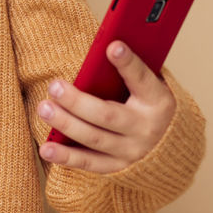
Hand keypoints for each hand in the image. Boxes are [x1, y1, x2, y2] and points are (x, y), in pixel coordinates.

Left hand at [36, 41, 175, 173]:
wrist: (168, 145)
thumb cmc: (148, 103)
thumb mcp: (147, 85)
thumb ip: (128, 70)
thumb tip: (104, 47)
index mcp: (157, 100)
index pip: (142, 79)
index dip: (128, 63)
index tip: (113, 46)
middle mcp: (146, 128)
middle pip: (107, 115)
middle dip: (77, 101)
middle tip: (54, 86)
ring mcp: (132, 151)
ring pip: (94, 138)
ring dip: (66, 124)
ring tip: (44, 108)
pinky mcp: (118, 166)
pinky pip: (89, 163)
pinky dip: (66, 157)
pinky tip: (46, 148)